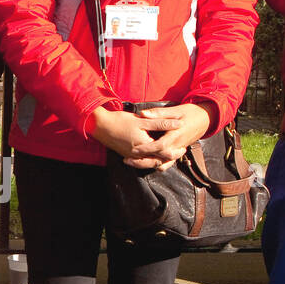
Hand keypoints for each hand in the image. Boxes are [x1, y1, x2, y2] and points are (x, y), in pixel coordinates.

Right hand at [90, 104, 208, 170]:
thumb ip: (161, 123)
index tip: (184, 146)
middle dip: (170, 157)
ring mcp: (132, 157)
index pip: (165, 153)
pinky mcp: (128, 155)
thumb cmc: (121, 121)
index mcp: (145, 146)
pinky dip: (151, 159)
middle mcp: (139, 155)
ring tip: (170, 153)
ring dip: (161, 159)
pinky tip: (155, 153)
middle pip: (159, 161)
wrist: (100, 126)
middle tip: (180, 151)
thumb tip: (179, 123)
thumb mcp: (143, 120)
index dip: (176, 151)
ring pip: (151, 163)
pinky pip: (143, 161)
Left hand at [128, 103, 212, 169]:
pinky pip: (167, 163)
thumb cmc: (190, 112)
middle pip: (159, 159)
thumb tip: (143, 114)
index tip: (133, 149)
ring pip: (163, 164)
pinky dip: (157, 165)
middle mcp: (177, 146)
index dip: (146, 149)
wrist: (206, 119)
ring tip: (133, 164)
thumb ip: (159, 114)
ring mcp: (178, 150)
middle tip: (127, 160)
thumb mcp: (175, 110)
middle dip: (143, 161)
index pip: (160, 146)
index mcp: (176, 135)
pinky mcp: (177, 152)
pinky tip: (145, 163)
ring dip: (148, 165)